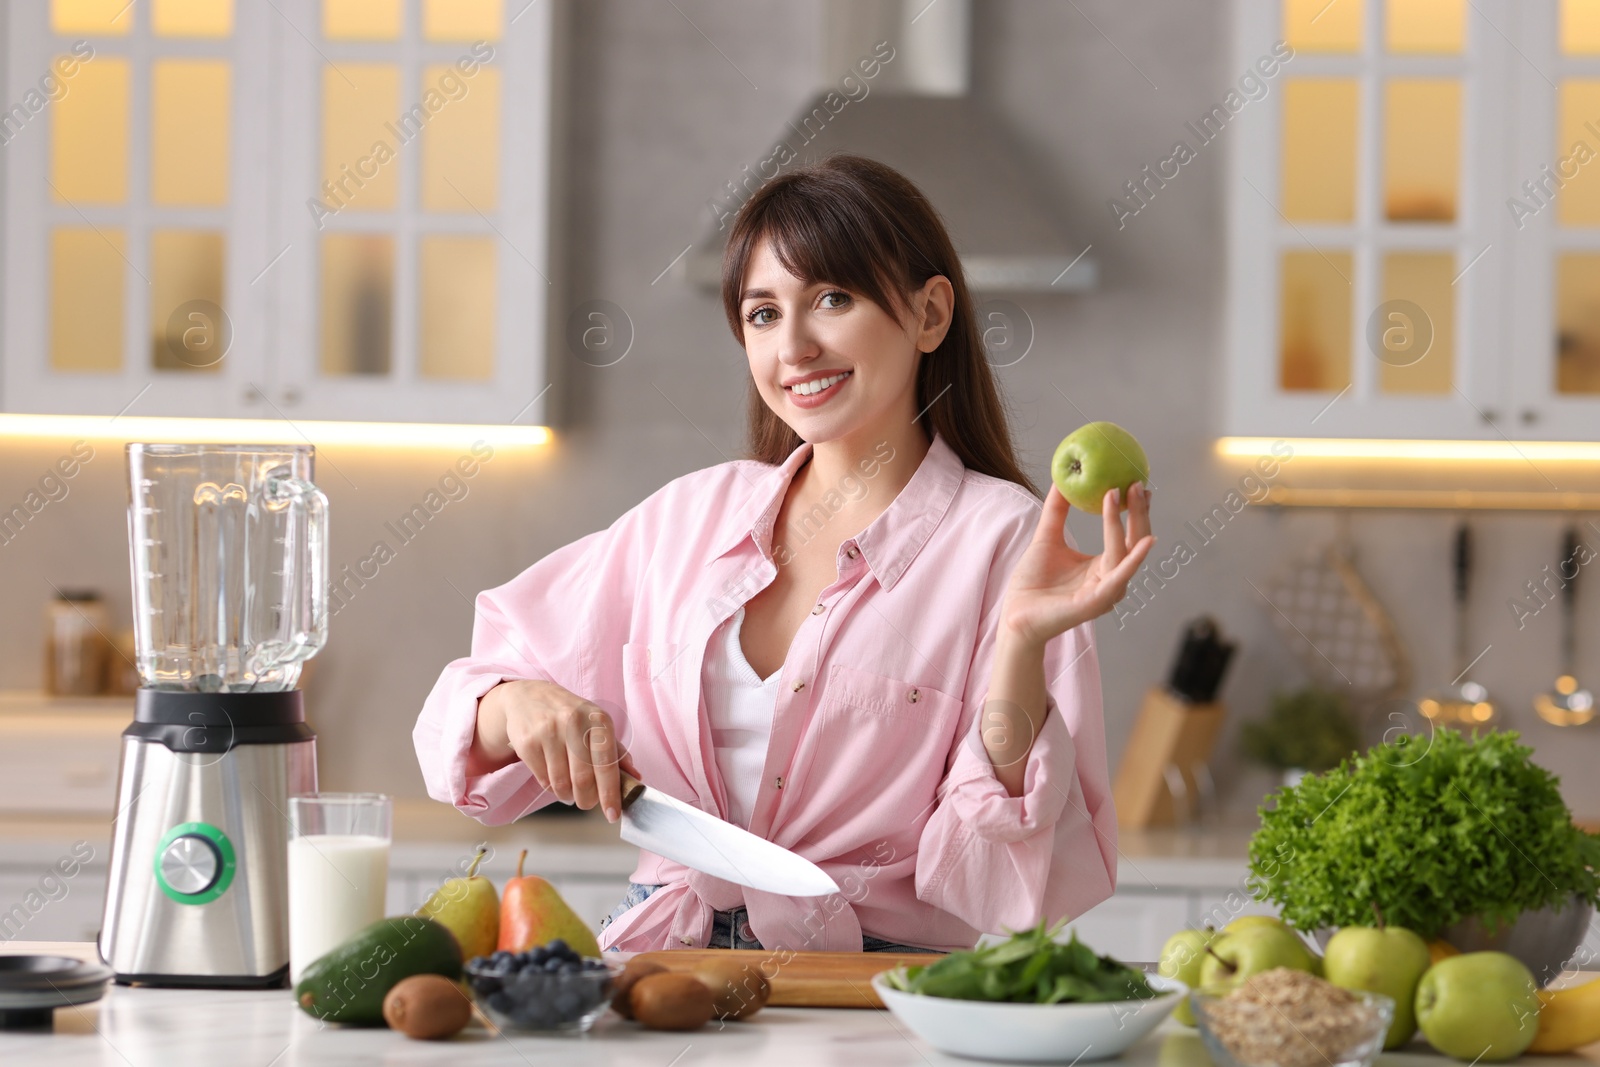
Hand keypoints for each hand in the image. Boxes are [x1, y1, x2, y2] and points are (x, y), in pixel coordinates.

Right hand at [472, 679, 639, 821]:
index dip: (610, 794)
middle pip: (583, 780)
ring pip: (561, 783)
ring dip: (567, 796)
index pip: (607, 765)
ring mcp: (548, 731)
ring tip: (569, 790)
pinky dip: (550, 787)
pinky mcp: (528, 742)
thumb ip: (616, 752)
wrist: (529, 697)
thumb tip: (635, 777)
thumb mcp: (596, 725)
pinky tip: (553, 776)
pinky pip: (543, 779)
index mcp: (598, 720)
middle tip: (586, 803)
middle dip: (587, 800)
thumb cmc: (570, 716)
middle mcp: (574, 722)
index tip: (613, 814)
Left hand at [998, 482, 1154, 648]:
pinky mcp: (1097, 602)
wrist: (1015, 614)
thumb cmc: (1032, 582)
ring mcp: (1107, 591)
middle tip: (1137, 483)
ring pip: (1125, 552)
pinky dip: (1134, 559)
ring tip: (1125, 495)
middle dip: (1139, 511)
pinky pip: (1119, 577)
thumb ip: (1057, 511)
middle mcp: (1111, 578)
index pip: (1126, 533)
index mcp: (1104, 565)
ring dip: (1129, 522)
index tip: (1135, 482)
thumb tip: (1062, 480)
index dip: (1133, 509)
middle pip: (1134, 540)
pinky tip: (1146, 541)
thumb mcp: (1047, 538)